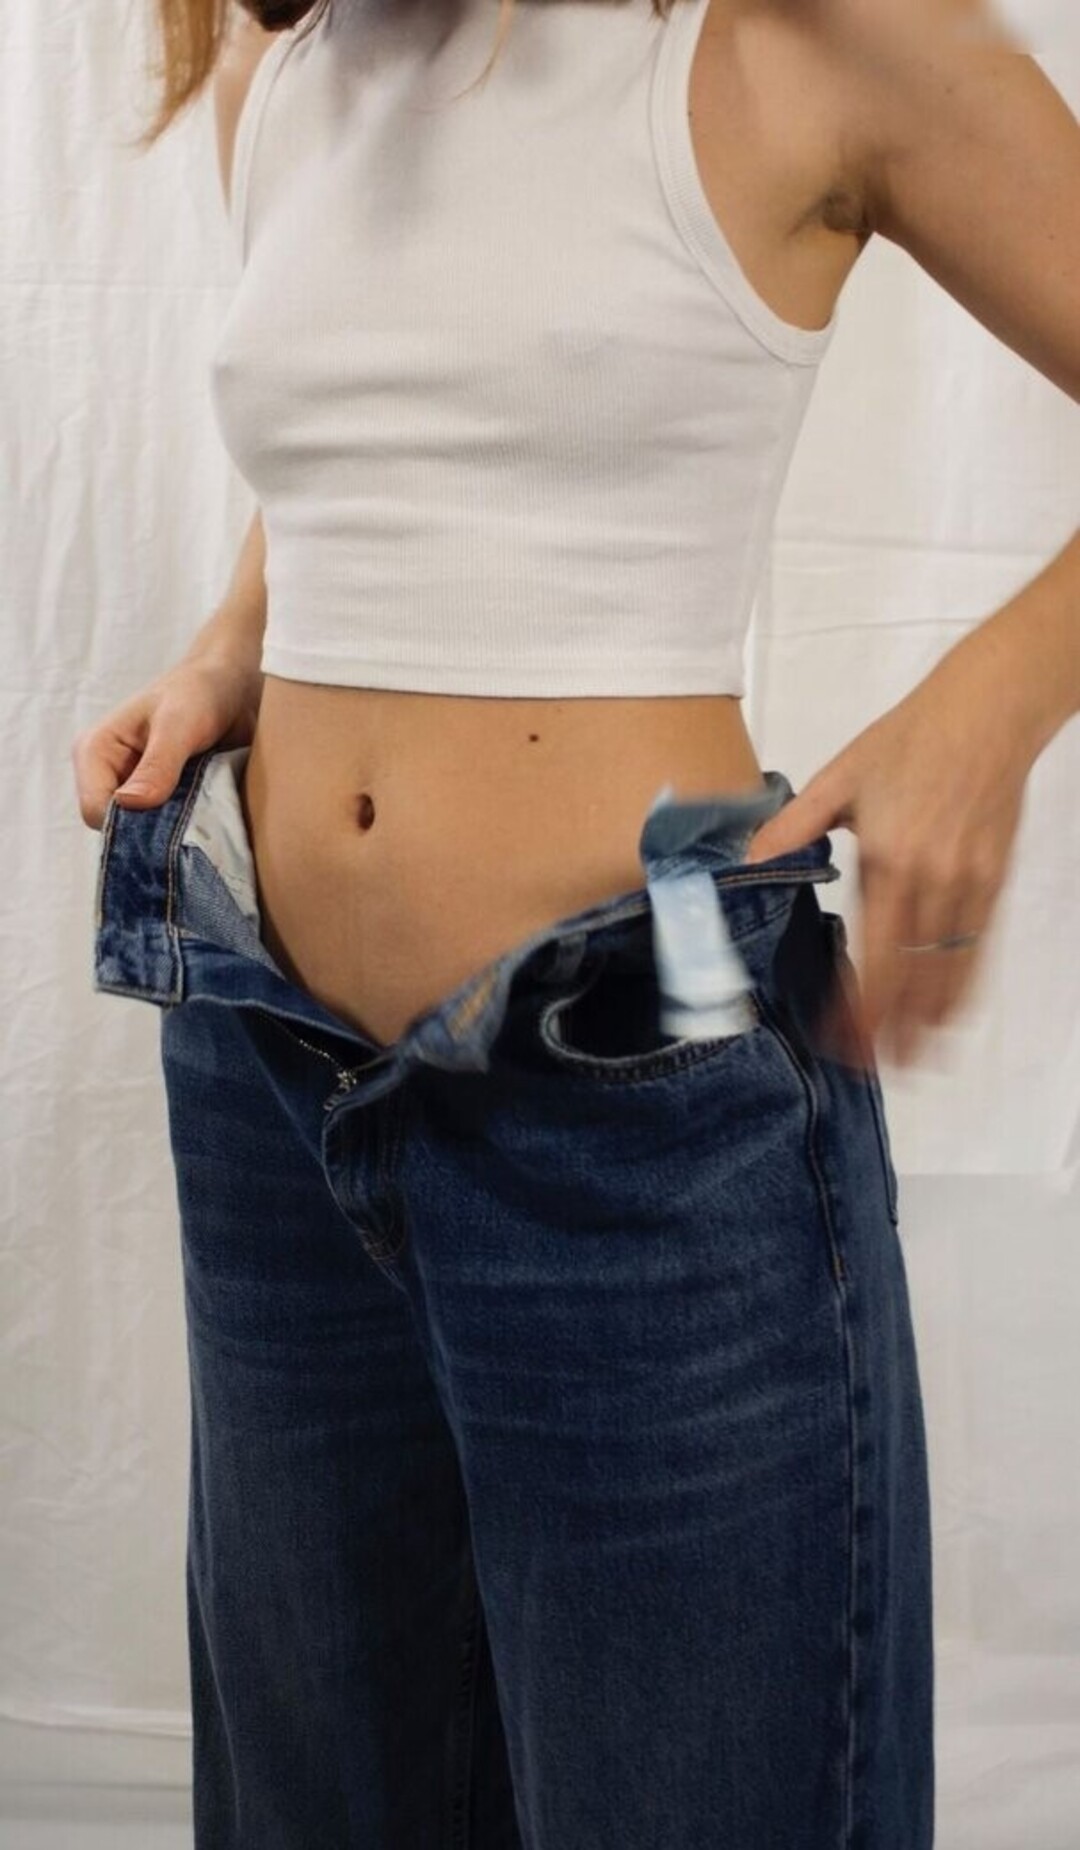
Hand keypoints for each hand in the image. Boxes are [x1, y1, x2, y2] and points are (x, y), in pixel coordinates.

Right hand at [71, 649, 261, 831]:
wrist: (231, 687)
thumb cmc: (199, 693)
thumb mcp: (179, 724)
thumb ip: (157, 765)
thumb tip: (130, 803)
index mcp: (95, 752)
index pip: (95, 811)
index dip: (128, 825)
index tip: (171, 822)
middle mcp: (107, 774)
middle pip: (117, 828)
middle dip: (152, 832)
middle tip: (194, 820)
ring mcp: (132, 789)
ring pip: (142, 833)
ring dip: (172, 831)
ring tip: (203, 814)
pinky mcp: (158, 798)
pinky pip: (164, 829)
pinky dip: (185, 828)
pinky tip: (207, 816)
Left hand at [742, 647, 1034, 1068]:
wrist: (987, 712)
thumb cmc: (909, 739)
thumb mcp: (839, 777)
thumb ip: (792, 825)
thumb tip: (746, 859)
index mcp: (888, 857)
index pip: (874, 952)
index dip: (859, 1003)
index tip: (839, 1036)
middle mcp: (934, 880)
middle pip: (913, 976)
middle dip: (890, 1029)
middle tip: (865, 1066)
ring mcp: (970, 885)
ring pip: (951, 972)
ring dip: (930, 1023)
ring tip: (908, 1063)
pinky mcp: (995, 881)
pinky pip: (978, 950)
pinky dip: (962, 989)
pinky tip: (947, 1015)